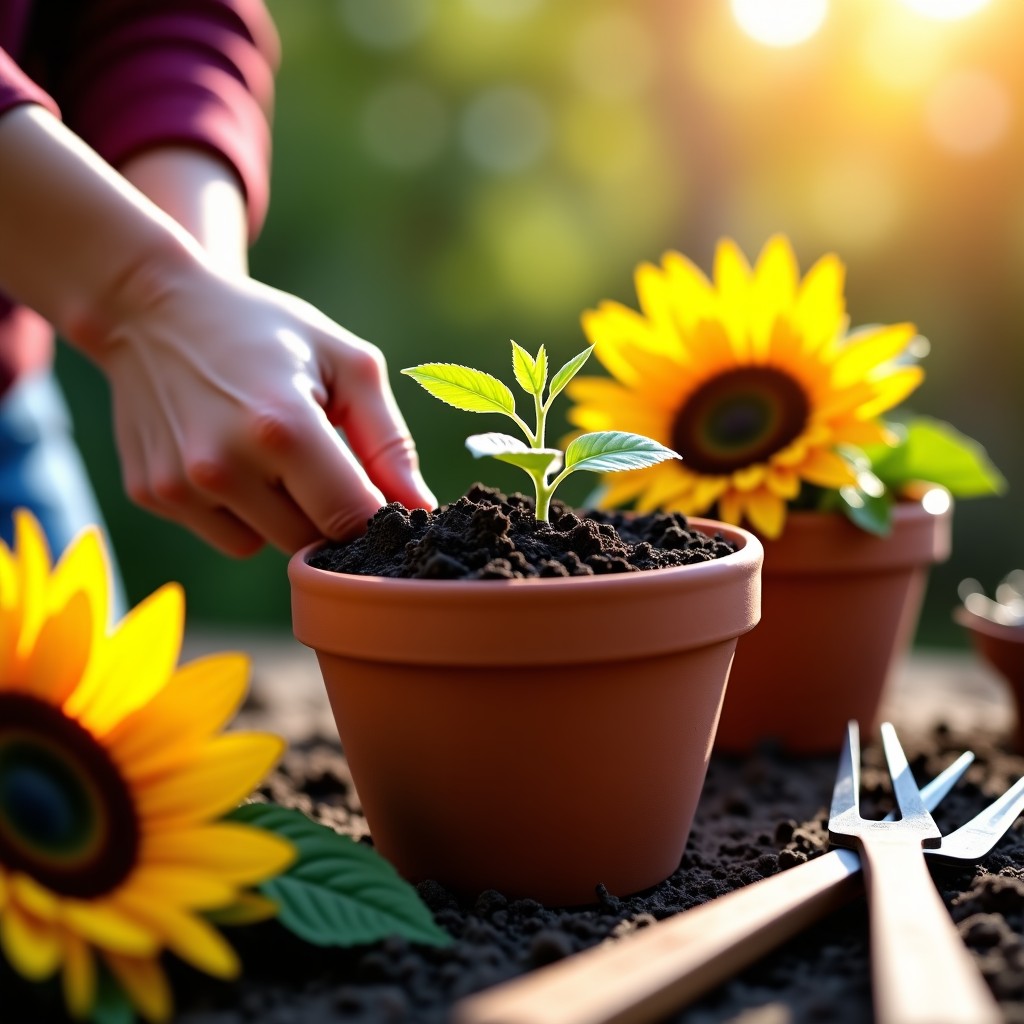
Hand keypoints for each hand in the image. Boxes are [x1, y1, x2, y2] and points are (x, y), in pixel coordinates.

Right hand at [95, 261, 434, 555]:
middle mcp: (225, 464)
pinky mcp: (153, 494)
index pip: (351, 517)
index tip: (378, 490)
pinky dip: (243, 512)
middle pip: (312, 538)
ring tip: (270, 452)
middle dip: (328, 507)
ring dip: (286, 513)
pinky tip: (232, 458)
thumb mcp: (346, 364)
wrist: (154, 308)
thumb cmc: (267, 331)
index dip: (376, 512)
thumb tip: (420, 507)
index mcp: (282, 427)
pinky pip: (229, 535)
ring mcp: (181, 485)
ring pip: (270, 544)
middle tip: (319, 454)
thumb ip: (389, 442)